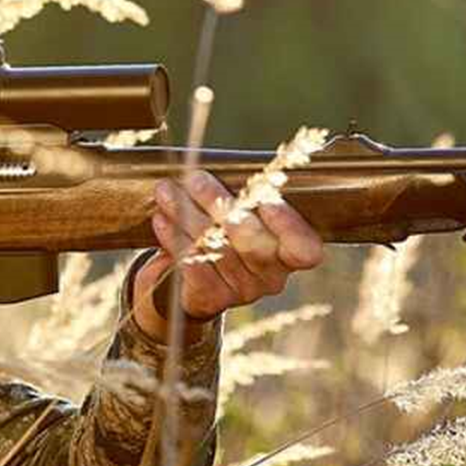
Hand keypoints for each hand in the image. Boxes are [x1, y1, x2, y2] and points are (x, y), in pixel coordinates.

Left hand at [132, 170, 323, 340]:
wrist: (198, 280)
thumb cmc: (228, 231)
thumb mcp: (245, 212)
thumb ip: (247, 195)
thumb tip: (226, 166)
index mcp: (291, 253)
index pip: (304, 249)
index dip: (288, 226)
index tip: (265, 199)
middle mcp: (272, 277)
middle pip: (250, 241)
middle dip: (218, 203)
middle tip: (193, 178)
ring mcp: (243, 291)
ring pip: (214, 249)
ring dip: (186, 215)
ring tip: (166, 191)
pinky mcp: (212, 299)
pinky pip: (193, 266)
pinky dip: (175, 239)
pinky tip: (162, 219)